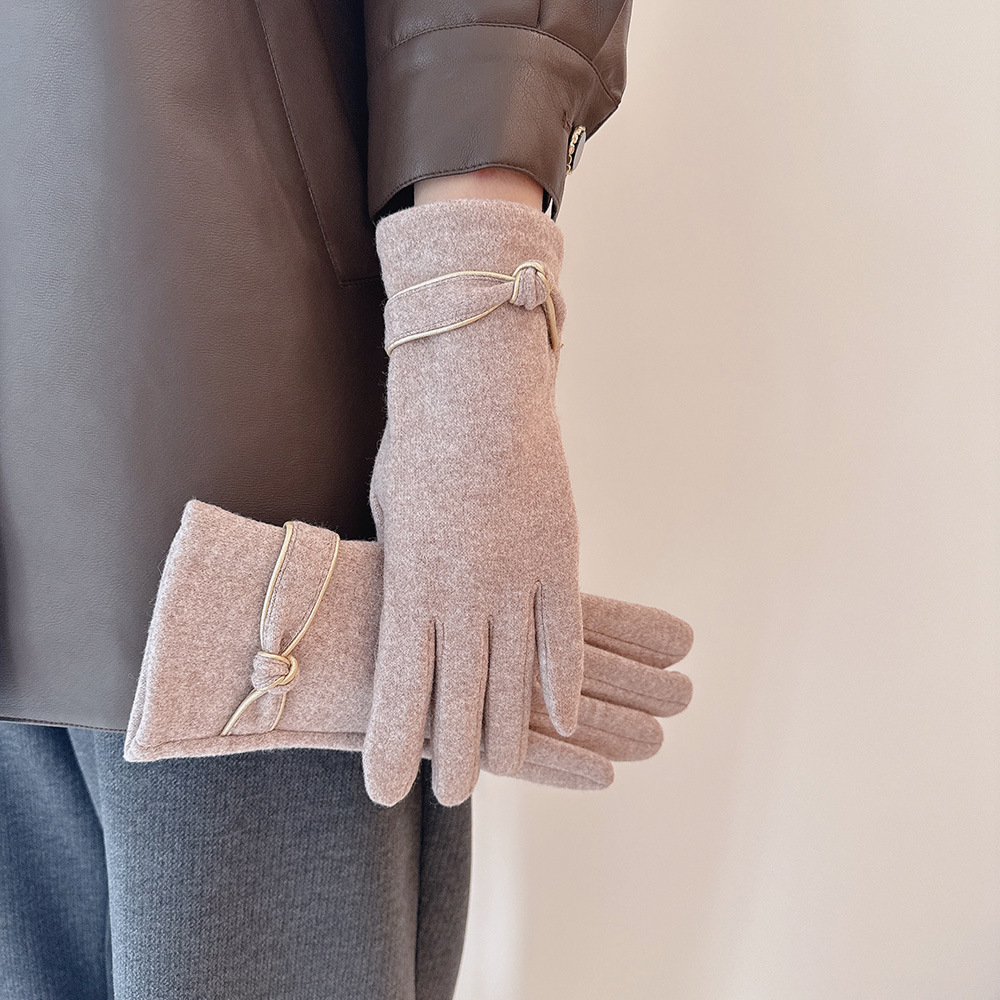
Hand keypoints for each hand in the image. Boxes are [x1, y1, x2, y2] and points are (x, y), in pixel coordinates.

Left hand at [362, 197, 583, 805]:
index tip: (385, 791)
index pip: (399, 688)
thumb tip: (403, 612)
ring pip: (513, 679)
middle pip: (458, 698)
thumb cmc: (419, 449)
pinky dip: (563, 683)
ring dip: (508, 732)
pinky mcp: (556, 561)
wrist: (475, 393)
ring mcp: (513, 581)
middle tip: (450, 796)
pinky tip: (566, 719)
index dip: (394, 744)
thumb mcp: (390, 516)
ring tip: (501, 768)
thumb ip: (400, 573)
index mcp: (408, 585)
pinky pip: (564, 638)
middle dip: (452, 754)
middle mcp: (460, 596)